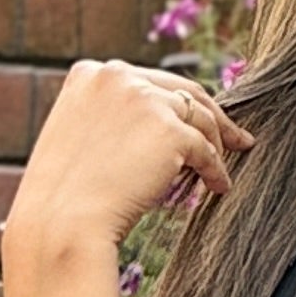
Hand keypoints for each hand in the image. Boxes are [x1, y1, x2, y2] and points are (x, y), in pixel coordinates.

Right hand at [4, 59, 249, 255]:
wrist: (62, 222)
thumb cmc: (63, 194)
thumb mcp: (77, 135)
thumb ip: (110, 116)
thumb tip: (154, 123)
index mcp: (90, 73)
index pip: (148, 82)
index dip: (174, 103)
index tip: (191, 119)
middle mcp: (117, 76)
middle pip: (182, 91)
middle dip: (211, 116)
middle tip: (234, 138)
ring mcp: (145, 100)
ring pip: (200, 118)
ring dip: (216, 145)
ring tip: (221, 168)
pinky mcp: (170, 131)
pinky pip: (206, 151)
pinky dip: (217, 170)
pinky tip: (218, 187)